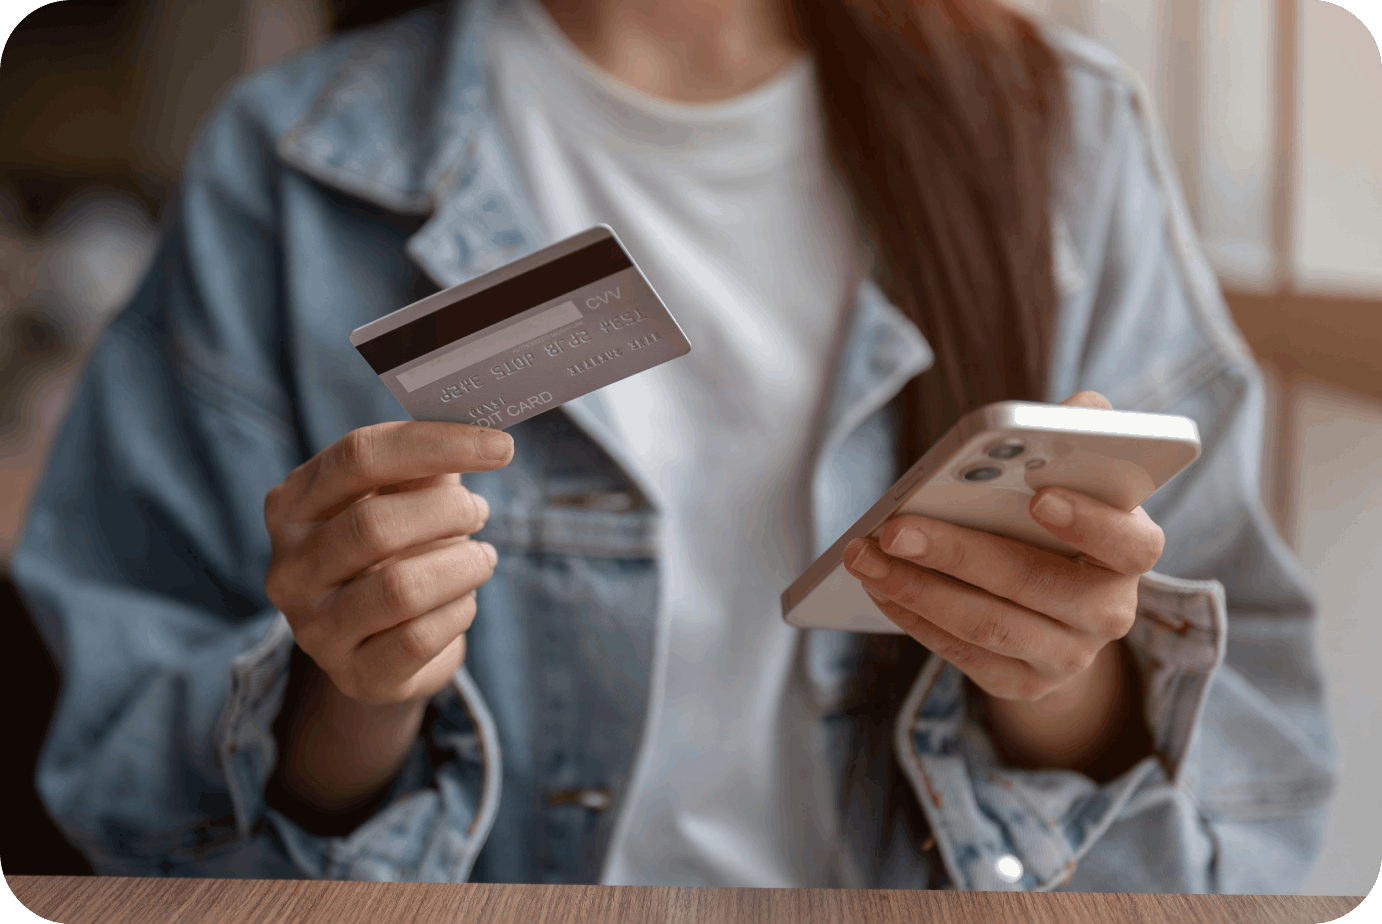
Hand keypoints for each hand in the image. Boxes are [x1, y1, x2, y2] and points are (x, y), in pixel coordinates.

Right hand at [264, 421, 513, 706]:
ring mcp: (313, 627)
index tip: (501, 446)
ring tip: (482, 557)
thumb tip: (483, 427)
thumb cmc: (396, 549)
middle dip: (448, 513)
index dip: (436, 444)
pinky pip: (418, 639)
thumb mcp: (402, 498)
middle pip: (376, 524)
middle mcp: (288, 567)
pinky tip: (464, 600)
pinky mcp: (353, 675)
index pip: (360, 456)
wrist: (378, 644)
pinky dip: (459, 612)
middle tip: (481, 511)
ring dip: (462, 565)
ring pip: (400, 588)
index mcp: (292, 505)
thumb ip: (428, 463)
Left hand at [843, 392, 1164, 704]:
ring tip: (865, 557)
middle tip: (894, 529)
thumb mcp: (1074, 475)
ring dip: (915, 589)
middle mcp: (1110, 612)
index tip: (1039, 496)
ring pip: (986, 625)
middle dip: (956, 553)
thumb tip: (1080, 408)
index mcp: (1130, 552)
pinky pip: (962, 654)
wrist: (1056, 607)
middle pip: (1032, 584)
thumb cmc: (1055, 520)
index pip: (1131, 543)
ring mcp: (1069, 657)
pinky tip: (877, 586)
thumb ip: (1077, 435)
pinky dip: (914, 616)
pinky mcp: (1024, 684)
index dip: (1090, 522)